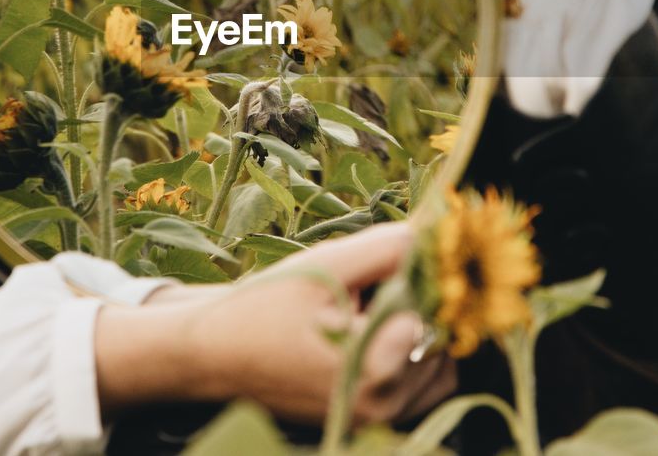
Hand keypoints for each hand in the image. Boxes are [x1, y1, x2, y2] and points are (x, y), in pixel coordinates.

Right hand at [96, 223, 455, 425]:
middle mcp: (382, 407)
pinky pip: (418, 389)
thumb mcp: (326, 265)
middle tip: (369, 290)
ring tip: (364, 315)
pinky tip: (366, 335)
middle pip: (442, 342)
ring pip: (437, 368)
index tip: (395, 263)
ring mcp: (376, 422)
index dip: (421, 281)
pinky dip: (407, 360)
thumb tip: (438, 233)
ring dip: (416, 335)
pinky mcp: (369, 424)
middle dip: (417, 308)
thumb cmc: (264, 308)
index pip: (436, 314)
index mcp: (374, 370)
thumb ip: (388, 248)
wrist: (215, 355)